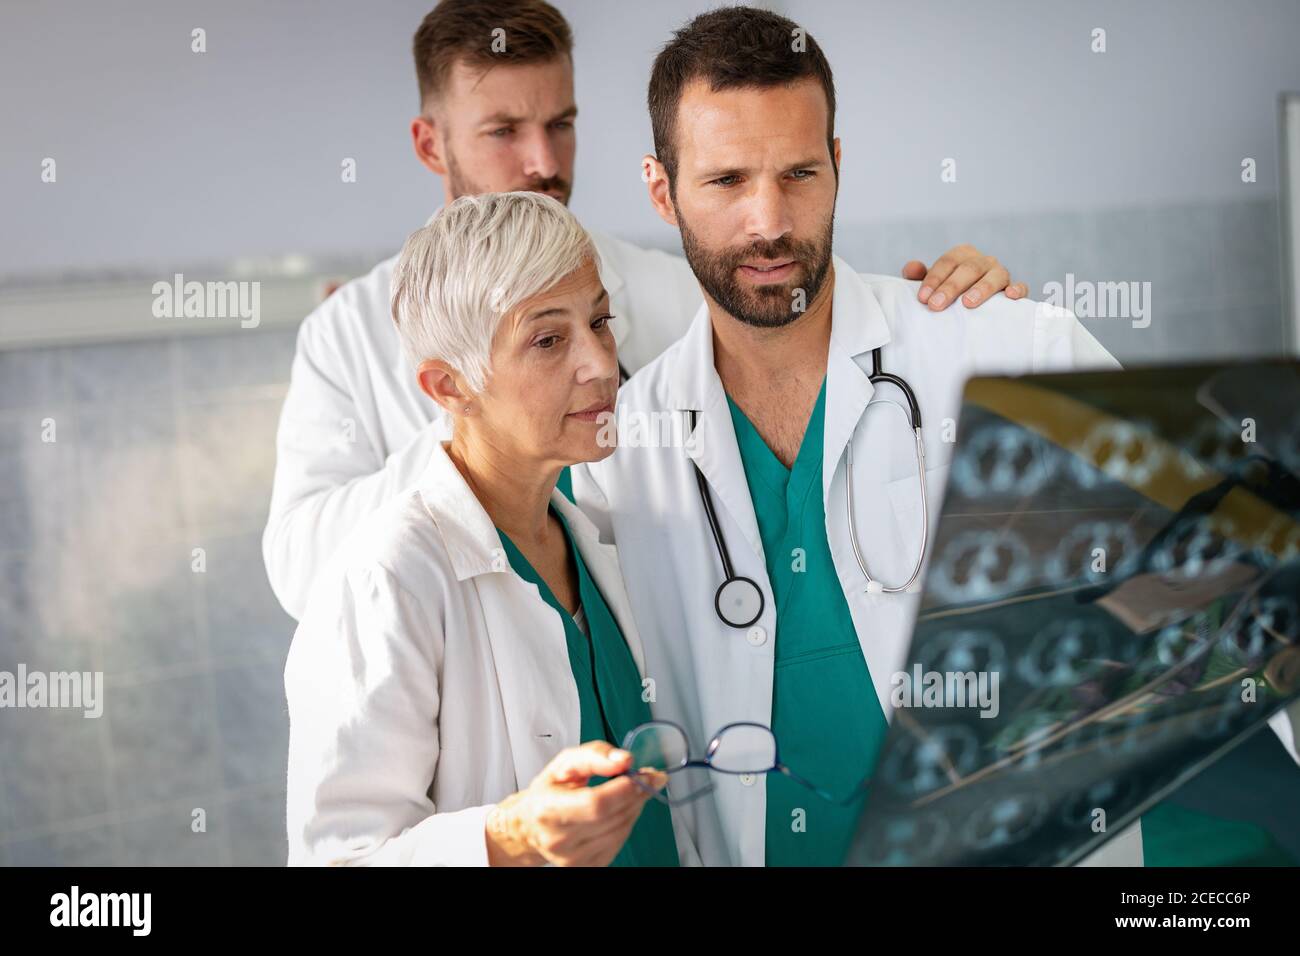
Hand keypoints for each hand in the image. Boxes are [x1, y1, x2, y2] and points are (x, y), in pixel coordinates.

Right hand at [484, 741, 665, 866]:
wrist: (532, 825)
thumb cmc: (549, 791)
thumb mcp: (565, 762)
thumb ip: (595, 755)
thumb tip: (625, 760)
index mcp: (548, 810)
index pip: (596, 804)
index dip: (625, 789)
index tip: (643, 774)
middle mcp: (559, 840)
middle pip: (613, 817)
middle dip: (636, 794)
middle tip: (647, 778)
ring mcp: (573, 859)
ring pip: (621, 830)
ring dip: (634, 807)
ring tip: (631, 792)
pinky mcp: (586, 867)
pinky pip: (619, 842)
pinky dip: (626, 823)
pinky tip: (619, 811)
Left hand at [901, 244, 1028, 311]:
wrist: (974, 306)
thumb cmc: (950, 293)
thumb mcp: (933, 284)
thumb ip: (919, 276)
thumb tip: (911, 267)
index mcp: (962, 255)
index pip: (948, 262)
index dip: (934, 279)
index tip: (923, 298)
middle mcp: (983, 261)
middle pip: (969, 269)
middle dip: (951, 287)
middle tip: (936, 305)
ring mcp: (1000, 273)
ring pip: (995, 275)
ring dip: (981, 288)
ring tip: (967, 304)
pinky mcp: (1015, 289)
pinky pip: (1021, 286)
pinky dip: (1017, 289)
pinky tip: (1009, 296)